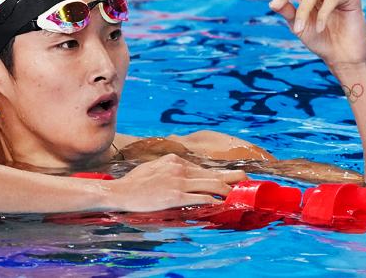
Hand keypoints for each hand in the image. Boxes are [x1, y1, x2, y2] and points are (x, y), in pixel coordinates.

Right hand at [109, 154, 247, 211]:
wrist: (119, 192)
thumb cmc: (134, 183)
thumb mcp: (154, 168)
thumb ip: (169, 169)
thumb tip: (181, 174)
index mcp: (175, 160)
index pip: (202, 168)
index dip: (217, 175)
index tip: (228, 180)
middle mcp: (179, 168)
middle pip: (212, 173)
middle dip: (232, 177)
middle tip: (246, 179)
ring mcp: (178, 182)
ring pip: (211, 185)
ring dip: (227, 190)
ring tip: (238, 195)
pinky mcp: (175, 196)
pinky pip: (200, 198)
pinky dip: (213, 201)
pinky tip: (221, 205)